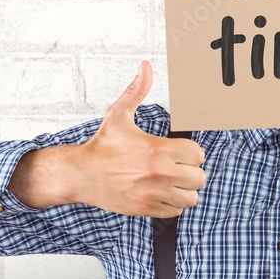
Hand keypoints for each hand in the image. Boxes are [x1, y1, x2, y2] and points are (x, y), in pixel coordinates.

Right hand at [73, 60, 206, 217]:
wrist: (80, 175)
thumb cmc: (101, 146)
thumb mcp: (118, 114)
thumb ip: (137, 91)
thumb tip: (145, 67)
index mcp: (156, 150)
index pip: (197, 154)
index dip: (191, 152)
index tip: (180, 151)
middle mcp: (158, 173)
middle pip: (199, 177)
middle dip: (191, 171)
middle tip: (179, 166)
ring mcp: (153, 194)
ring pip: (191, 197)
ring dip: (185, 189)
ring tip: (174, 181)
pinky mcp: (146, 209)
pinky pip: (176, 211)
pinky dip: (173, 203)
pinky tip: (163, 192)